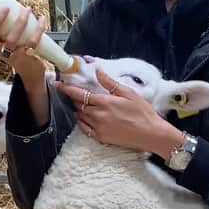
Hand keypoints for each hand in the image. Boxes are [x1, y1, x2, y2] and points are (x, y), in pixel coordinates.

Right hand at [0, 6, 46, 87]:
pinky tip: (41, 18)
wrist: (30, 71)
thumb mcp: (7, 37)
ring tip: (27, 8)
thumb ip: (6, 23)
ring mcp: (10, 54)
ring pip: (12, 38)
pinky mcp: (24, 56)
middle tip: (5, 7)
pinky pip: (31, 42)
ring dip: (20, 22)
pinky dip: (38, 29)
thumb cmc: (17, 48)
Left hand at [55, 68, 182, 159]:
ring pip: (80, 116)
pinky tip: (83, 118)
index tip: (57, 84)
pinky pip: (85, 129)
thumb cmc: (143, 113)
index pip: (79, 94)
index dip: (66, 88)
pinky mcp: (101, 138)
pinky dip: (81, 122)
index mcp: (104, 102)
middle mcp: (98, 115)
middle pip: (78, 104)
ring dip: (78, 109)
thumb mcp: (129, 93)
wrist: (151, 134)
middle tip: (72, 92)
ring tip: (80, 104)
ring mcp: (98, 128)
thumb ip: (110, 83)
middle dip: (74, 97)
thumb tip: (98, 70)